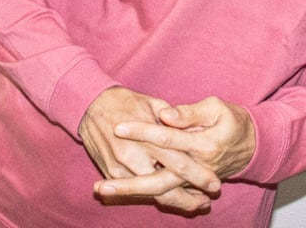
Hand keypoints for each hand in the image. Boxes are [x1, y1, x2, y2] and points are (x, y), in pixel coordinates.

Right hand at [81, 87, 216, 212]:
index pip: (176, 161)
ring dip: (175, 201)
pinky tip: (174, 198)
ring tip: (197, 204)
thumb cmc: (125, 101)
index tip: (215, 182)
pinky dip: (156, 196)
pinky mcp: (111, 174)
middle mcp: (131, 156)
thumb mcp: (151, 103)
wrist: (90, 105)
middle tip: (207, 202)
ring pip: (151, 194)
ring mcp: (119, 168)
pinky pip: (137, 192)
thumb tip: (190, 131)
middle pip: (164, 185)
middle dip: (188, 198)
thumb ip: (172, 118)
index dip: (197, 174)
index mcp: (145, 136)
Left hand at [107, 96, 255, 185]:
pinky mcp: (191, 185)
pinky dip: (144, 195)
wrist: (255, 146)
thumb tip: (165, 115)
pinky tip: (121, 192)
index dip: (142, 132)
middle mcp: (196, 168)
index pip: (166, 139)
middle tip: (100, 185)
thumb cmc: (233, 121)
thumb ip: (190, 113)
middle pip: (158, 180)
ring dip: (131, 192)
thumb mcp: (217, 108)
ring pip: (160, 192)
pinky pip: (166, 195)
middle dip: (127, 184)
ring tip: (102, 190)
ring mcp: (193, 180)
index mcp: (203, 145)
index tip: (118, 126)